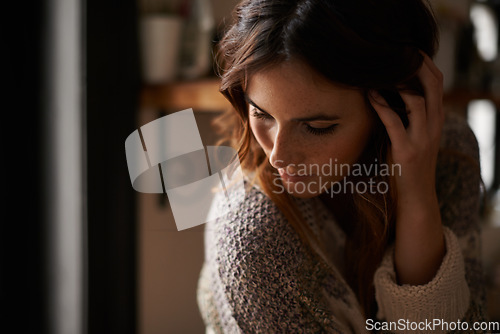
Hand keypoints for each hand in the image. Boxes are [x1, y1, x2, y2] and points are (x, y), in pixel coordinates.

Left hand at [368, 52, 445, 284]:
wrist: (416, 198)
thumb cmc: (409, 166)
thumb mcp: (414, 137)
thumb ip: (408, 117)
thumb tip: (390, 96)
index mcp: (436, 120)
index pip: (436, 83)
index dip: (424, 64)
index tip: (406, 51)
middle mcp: (434, 126)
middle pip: (432, 85)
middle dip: (416, 65)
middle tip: (396, 52)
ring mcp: (422, 138)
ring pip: (417, 100)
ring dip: (398, 81)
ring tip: (379, 69)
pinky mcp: (407, 151)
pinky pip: (395, 122)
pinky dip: (382, 105)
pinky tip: (370, 94)